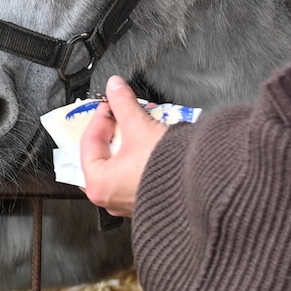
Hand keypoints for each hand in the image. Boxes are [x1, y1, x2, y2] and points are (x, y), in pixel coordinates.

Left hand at [79, 76, 169, 217]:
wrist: (202, 186)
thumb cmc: (168, 170)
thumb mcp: (140, 127)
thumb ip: (123, 103)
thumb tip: (115, 87)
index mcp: (99, 184)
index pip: (88, 142)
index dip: (100, 117)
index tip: (108, 104)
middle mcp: (110, 199)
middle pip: (103, 155)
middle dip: (114, 131)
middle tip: (120, 115)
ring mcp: (128, 203)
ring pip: (120, 165)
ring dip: (128, 143)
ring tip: (138, 126)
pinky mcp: (146, 201)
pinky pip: (135, 174)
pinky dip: (139, 158)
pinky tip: (150, 144)